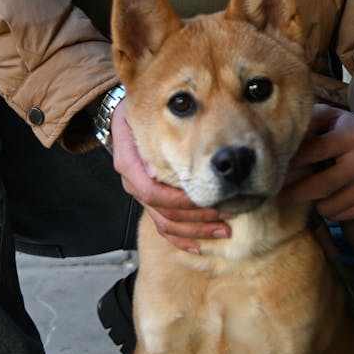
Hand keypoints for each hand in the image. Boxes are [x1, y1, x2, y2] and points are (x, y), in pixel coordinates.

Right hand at [111, 101, 230, 253]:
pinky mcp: (150, 200)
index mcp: (129, 163)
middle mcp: (133, 182)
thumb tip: (178, 123)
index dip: (180, 201)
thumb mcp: (140, 107)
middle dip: (196, 217)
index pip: (152, 192)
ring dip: (195, 230)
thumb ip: (156, 118)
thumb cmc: (138, 109)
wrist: (126, 115)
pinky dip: (181, 238)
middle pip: (163, 212)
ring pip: (165, 223)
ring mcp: (141, 194)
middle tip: (227, 215)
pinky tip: (201, 246)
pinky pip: (163, 226)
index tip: (209, 199)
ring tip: (224, 229)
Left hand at [280, 103, 353, 222]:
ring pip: (331, 206)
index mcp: (352, 135)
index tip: (273, 172)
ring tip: (306, 193)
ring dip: (313, 203)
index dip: (291, 163)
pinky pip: (343, 215)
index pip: (314, 152)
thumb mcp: (329, 116)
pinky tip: (327, 198)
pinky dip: (330, 210)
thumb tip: (281, 144)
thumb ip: (307, 125)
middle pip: (322, 186)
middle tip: (275, 197)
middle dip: (294, 193)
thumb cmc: (347, 128)